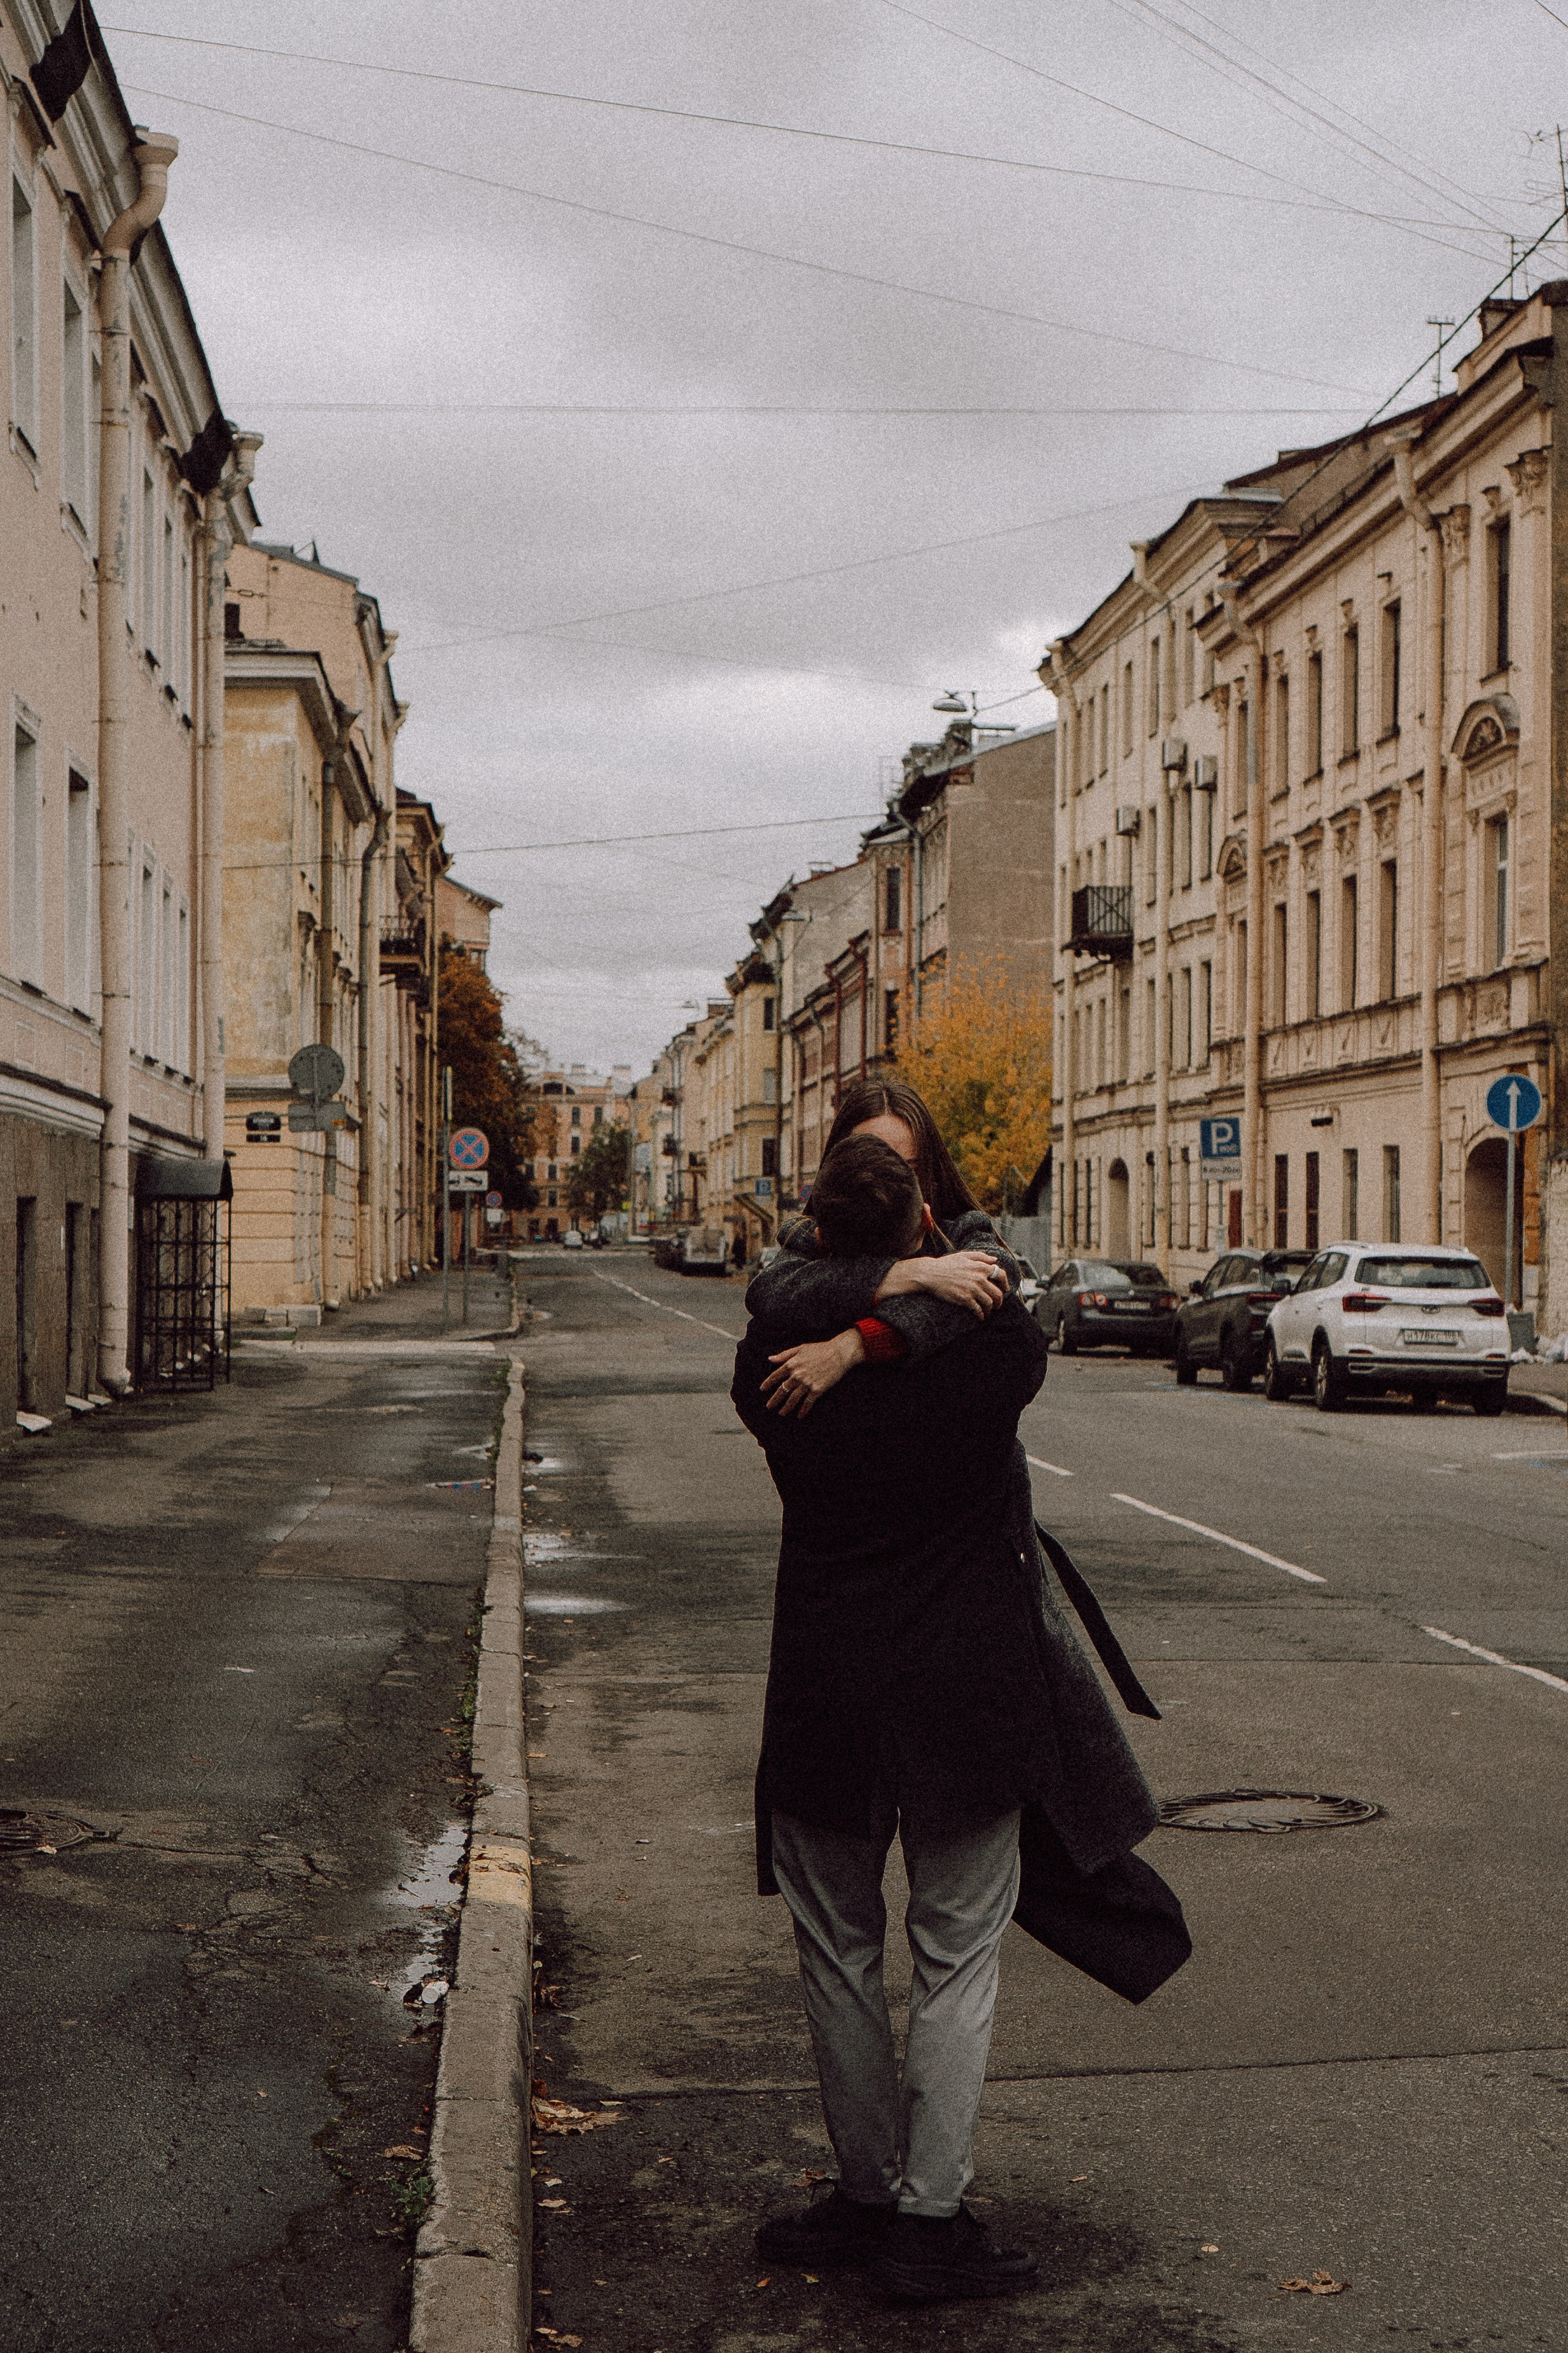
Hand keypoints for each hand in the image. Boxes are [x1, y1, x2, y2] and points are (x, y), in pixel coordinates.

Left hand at [761, 1329, 865, 1416]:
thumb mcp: (800, 1348)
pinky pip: (808, 1403)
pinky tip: (800, 1415)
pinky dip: (803, 1410)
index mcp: (792, 1364)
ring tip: (782, 1413)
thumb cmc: (820, 1349)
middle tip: (769, 1406)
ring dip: (786, 1408)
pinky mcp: (817, 1390)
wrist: (838, 1354)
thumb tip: (770, 1359)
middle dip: (774, 1400)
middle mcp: (797, 1375)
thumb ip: (784, 1355)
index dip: (768, 1383)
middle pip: (782, 1390)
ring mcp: (807, 1384)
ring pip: (793, 1399)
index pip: (775, 1376)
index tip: (762, 1389)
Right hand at [875, 1250, 1008, 1316]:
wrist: (930, 1274)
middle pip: (998, 1293)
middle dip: (999, 1301)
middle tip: (997, 1304)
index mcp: (981, 1267)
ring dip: (991, 1309)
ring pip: (990, 1303)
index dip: (1005, 1283)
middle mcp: (979, 1279)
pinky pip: (978, 1310)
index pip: (1001, 1275)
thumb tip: (995, 1261)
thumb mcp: (964, 1255)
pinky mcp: (965, 1299)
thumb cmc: (946, 1264)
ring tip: (988, 1311)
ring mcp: (973, 1290)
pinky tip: (980, 1317)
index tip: (1005, 1289)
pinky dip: (981, 1315)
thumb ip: (981, 1257)